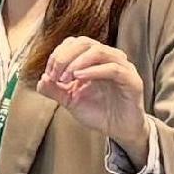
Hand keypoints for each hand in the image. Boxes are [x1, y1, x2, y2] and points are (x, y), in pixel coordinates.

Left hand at [31, 35, 152, 158]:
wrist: (118, 130)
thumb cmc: (98, 112)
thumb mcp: (70, 101)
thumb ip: (54, 90)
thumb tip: (41, 79)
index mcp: (94, 59)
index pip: (74, 43)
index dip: (58, 55)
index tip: (49, 74)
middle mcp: (109, 58)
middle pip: (84, 43)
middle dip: (64, 56)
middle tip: (55, 75)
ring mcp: (122, 66)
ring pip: (99, 51)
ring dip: (77, 62)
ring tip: (65, 77)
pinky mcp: (132, 80)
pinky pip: (113, 68)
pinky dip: (93, 71)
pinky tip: (79, 78)